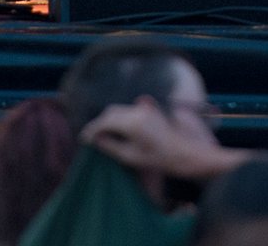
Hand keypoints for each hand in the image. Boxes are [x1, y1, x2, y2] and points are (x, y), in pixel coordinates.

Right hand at [79, 97, 242, 179]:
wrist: (183, 153)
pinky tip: (117, 128)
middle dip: (99, 123)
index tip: (84, 138)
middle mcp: (136, 111)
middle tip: (90, 137)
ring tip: (102, 134)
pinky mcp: (149, 110)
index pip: (105, 121)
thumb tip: (96, 139)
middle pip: (111, 112)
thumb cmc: (157, 159)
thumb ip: (110, 146)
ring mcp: (144, 108)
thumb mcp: (130, 157)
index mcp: (131, 123)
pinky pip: (128, 110)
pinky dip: (119, 117)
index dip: (92, 129)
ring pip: (119, 110)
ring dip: (109, 119)